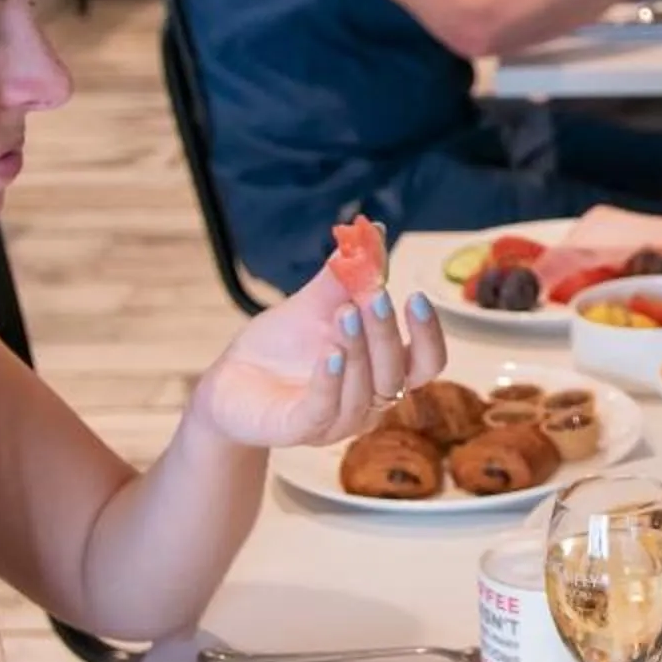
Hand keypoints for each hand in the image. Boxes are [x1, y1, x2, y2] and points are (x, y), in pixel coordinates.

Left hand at [194, 259, 446, 452]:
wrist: (232, 379)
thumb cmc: (281, 346)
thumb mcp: (316, 303)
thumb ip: (347, 274)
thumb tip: (374, 230)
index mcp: (382, 372)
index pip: (426, 363)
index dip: (428, 334)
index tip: (417, 296)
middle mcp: (368, 402)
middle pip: (397, 374)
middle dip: (386, 333)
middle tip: (374, 295)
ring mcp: (337, 422)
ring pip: (364, 392)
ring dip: (359, 351)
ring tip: (344, 311)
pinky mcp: (300, 431)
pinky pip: (325, 411)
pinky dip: (330, 381)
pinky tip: (329, 353)